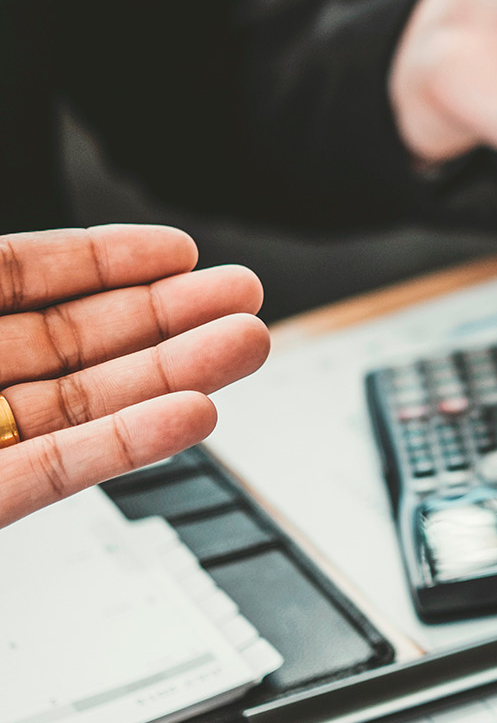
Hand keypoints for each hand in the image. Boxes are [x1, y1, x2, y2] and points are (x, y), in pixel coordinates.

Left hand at [0, 227, 270, 527]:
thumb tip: (9, 256)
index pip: (18, 279)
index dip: (100, 262)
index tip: (177, 251)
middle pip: (70, 341)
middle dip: (167, 314)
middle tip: (243, 296)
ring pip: (81, 404)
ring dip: (172, 374)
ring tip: (247, 345)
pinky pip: (56, 471)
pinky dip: (127, 445)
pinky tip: (193, 415)